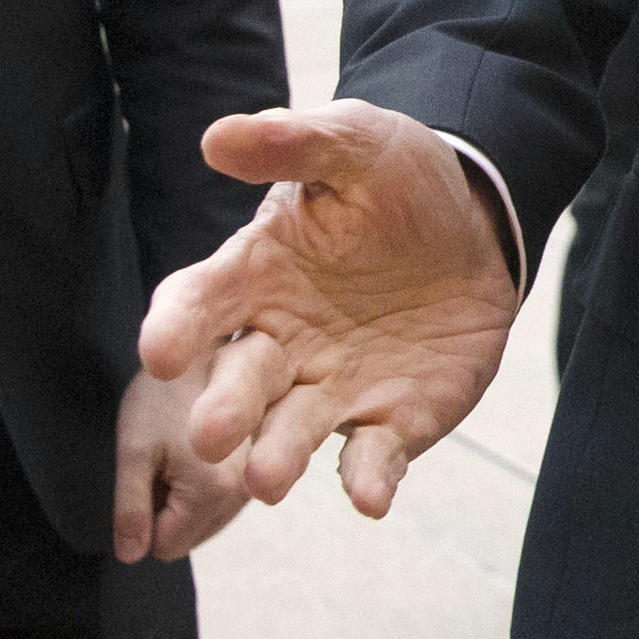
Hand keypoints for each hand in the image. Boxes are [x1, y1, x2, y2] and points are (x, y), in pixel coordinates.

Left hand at [111, 338, 253, 563]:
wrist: (221, 324)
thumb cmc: (168, 384)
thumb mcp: (134, 443)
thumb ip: (131, 504)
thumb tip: (130, 554)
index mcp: (216, 489)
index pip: (166, 543)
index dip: (145, 516)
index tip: (144, 472)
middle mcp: (253, 489)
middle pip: (195, 535)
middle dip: (171, 512)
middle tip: (160, 460)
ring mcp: (271, 473)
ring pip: (216, 515)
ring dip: (194, 495)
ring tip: (186, 440)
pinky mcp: (279, 454)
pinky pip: (235, 492)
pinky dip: (217, 480)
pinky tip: (211, 443)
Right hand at [141, 100, 516, 520]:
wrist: (476, 224)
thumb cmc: (397, 179)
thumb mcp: (356, 143)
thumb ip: (294, 143)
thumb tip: (217, 138)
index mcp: (256, 273)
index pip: (200, 302)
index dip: (177, 327)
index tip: (162, 352)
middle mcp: (280, 341)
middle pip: (241, 381)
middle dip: (223, 411)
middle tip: (209, 437)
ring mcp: (332, 387)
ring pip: (294, 430)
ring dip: (278, 456)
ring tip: (265, 482)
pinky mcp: (389, 420)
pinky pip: (372, 456)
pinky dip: (368, 480)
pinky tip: (371, 500)